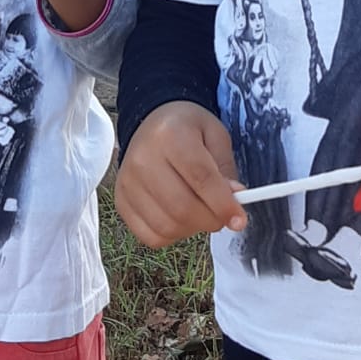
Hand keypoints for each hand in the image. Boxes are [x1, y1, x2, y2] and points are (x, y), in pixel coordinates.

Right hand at [115, 102, 246, 247]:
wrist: (152, 123)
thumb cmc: (187, 130)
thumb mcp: (215, 136)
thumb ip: (225, 169)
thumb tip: (232, 202)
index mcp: (170, 135)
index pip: (200, 178)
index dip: (223, 204)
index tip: (239, 219)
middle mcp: (143, 158)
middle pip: (182, 207)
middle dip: (211, 220)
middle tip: (222, 215)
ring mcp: (128, 182)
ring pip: (167, 226)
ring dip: (192, 228)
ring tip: (200, 212)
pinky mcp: (121, 201)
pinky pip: (150, 236)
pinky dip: (172, 235)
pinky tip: (179, 218)